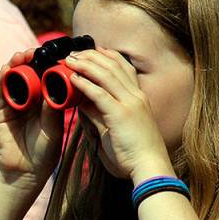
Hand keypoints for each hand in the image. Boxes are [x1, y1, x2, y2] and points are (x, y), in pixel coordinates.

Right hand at [0, 50, 63, 193]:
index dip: (48, 64)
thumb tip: (52, 85)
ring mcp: (14, 104)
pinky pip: (0, 91)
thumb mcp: (53, 128)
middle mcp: (30, 100)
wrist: (26, 172)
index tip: (55, 54)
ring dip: (16, 64)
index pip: (46, 77)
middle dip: (31, 60)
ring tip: (21, 55)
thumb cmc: (44, 152)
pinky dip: (2, 78)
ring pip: (13, 78)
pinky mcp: (0, 110)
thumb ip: (52, 109)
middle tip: (36, 51)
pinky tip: (6, 69)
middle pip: (29, 73)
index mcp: (46, 101)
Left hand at [61, 48, 170, 179]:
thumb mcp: (115, 129)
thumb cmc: (133, 154)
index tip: (90, 51)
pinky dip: (84, 83)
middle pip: (113, 65)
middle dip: (91, 55)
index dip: (106, 56)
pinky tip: (72, 78)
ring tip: (68, 60)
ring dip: (85, 64)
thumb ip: (99, 114)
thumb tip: (82, 104)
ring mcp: (130, 103)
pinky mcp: (120, 114)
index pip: (123, 68)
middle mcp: (136, 96)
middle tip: (73, 53)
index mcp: (138, 98)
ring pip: (106, 74)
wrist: (150, 168)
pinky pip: (99, 93)